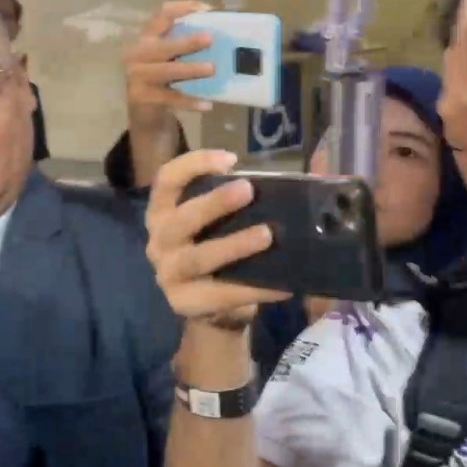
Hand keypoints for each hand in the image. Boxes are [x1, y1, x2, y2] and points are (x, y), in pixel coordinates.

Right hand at [126, 1, 215, 137]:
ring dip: (190, 70)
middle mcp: (137, 54)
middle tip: (210, 39)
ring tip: (211, 69)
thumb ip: (183, 41)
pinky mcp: (142, 98)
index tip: (207, 10)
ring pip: (166, 71)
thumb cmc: (161, 75)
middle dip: (187, 42)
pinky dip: (189, 101)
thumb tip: (220, 28)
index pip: (161, 17)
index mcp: (146, 38)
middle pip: (163, 46)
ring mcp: (137, 77)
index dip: (182, 9)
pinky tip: (207, 104)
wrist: (141, 109)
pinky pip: (170, 98)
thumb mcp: (166, 55)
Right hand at [145, 150, 287, 324]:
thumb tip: (307, 175)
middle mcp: (159, 242)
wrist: (211, 307)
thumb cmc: (218, 250)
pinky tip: (283, 284)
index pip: (166, 181)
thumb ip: (241, 200)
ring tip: (266, 235)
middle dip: (212, 203)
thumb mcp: (220, 222)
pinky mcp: (184, 303)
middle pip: (179, 220)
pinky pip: (220, 295)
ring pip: (197, 258)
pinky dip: (253, 289)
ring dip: (232, 245)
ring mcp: (168, 274)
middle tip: (247, 190)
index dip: (192, 165)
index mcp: (163, 213)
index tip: (230, 160)